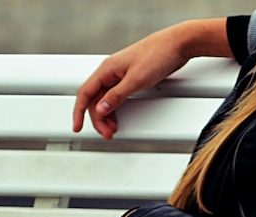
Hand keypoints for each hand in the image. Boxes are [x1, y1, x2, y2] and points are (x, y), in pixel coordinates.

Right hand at [72, 19, 226, 138]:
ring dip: (107, 116)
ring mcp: (120, 75)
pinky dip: (116, 109)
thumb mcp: (136, 80)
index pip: (85, 93)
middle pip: (95, 100)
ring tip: (113, 129)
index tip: (78, 127)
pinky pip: (116, 97)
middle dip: (98, 119)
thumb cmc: (158, 55)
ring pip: (105, 100)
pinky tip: (119, 118)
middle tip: (107, 133)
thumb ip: (116, 96)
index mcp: (107, 69)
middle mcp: (111, 72)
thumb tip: (100, 109)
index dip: (79, 112)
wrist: (178, 45)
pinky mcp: (130, 78)